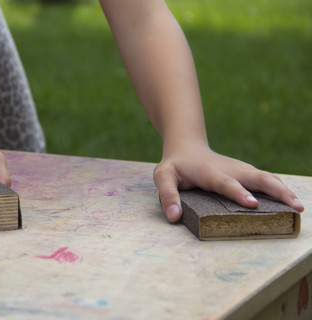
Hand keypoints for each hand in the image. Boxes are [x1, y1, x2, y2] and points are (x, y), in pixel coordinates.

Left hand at [153, 141, 303, 221]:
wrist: (186, 146)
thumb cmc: (175, 165)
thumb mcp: (163, 176)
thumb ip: (167, 195)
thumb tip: (174, 217)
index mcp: (210, 172)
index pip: (226, 183)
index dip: (239, 193)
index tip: (253, 204)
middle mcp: (230, 169)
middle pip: (257, 177)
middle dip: (276, 191)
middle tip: (294, 207)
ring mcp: (240, 169)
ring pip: (265, 177)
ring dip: (283, 190)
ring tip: (299, 207)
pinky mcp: (245, 172)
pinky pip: (265, 179)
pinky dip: (279, 188)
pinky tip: (289, 200)